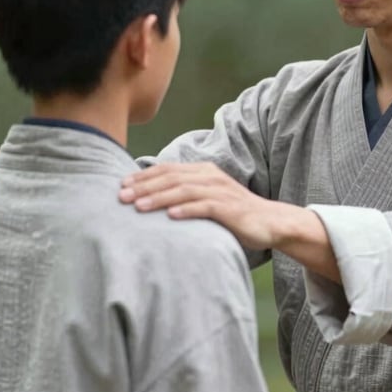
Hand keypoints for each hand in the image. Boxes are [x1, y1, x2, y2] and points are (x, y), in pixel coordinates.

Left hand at [119, 162, 279, 249]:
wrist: (270, 221)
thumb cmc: (234, 213)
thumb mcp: (207, 199)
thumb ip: (185, 196)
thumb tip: (152, 202)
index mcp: (202, 171)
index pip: (167, 169)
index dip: (143, 176)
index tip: (121, 185)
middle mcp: (210, 177)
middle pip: (171, 177)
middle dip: (144, 187)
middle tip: (122, 197)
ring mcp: (220, 191)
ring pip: (184, 191)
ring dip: (159, 198)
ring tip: (139, 207)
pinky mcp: (230, 208)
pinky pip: (205, 207)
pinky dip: (186, 210)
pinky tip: (170, 216)